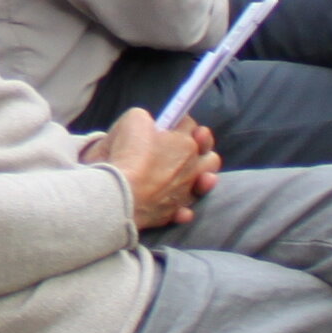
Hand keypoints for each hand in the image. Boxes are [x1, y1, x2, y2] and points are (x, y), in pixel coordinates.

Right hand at [90, 108, 220, 231]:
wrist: (120, 194)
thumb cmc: (128, 154)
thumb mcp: (134, 118)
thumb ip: (147, 119)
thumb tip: (149, 125)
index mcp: (186, 143)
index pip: (189, 125)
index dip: (176, 122)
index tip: (165, 125)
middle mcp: (192, 168)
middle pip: (210, 157)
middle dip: (201, 151)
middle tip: (181, 148)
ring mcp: (184, 193)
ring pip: (206, 183)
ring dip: (201, 178)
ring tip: (186, 175)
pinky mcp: (172, 214)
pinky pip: (184, 211)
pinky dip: (181, 208)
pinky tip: (173, 205)